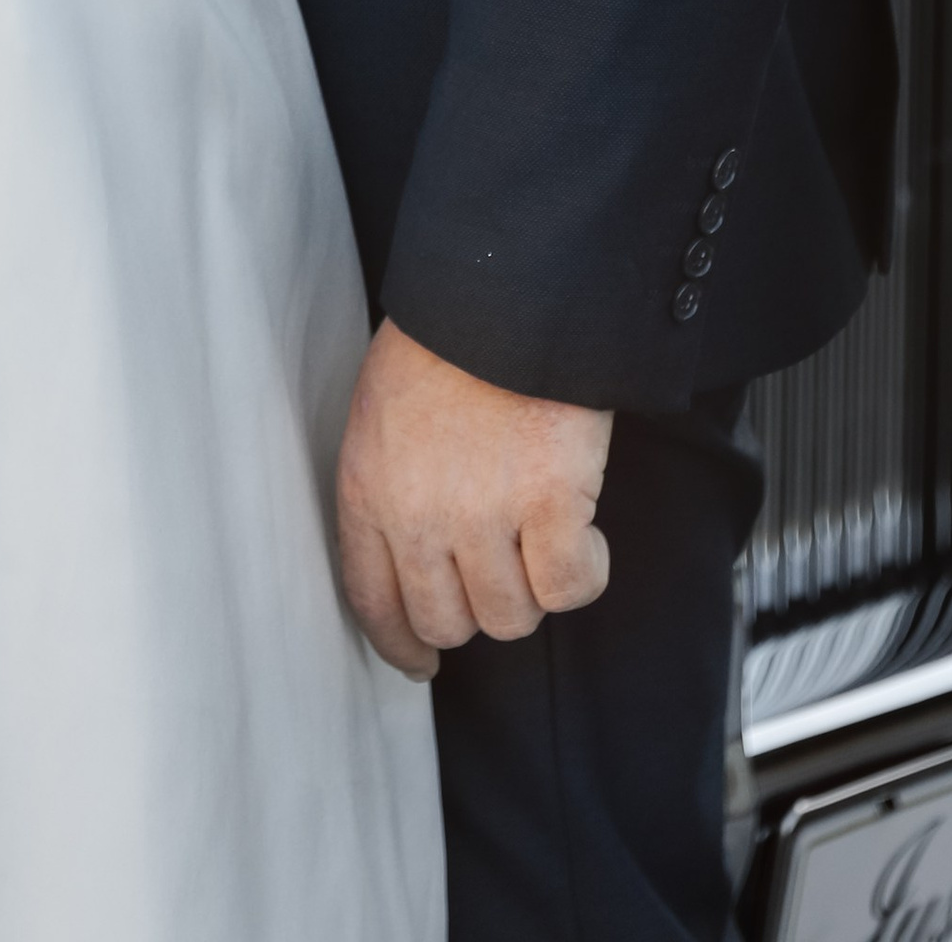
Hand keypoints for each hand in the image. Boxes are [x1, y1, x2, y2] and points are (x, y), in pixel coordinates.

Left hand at [333, 318, 612, 679]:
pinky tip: (584, 536)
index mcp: (367, 488)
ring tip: (540, 535)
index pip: (373, 601)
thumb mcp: (382, 413)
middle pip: (447, 622)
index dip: (401, 645)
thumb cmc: (446, 340)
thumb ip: (389, 489)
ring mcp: (484, 513)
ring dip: (531, 588)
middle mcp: (418, 514)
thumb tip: (411, 562)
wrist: (504, 289)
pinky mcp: (551, 503)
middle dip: (477, 607)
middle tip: (501, 568)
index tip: (421, 662)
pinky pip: (570, 587)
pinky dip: (584, 571)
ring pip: (511, 616)